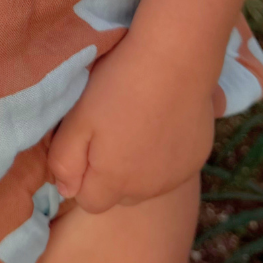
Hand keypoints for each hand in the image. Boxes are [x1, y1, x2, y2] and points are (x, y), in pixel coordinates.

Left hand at [47, 33, 214, 212]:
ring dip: (138, 166)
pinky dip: (164, 154)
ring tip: (136, 123)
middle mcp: (149, 189)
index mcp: (115, 182)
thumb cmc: (118, 86)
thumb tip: (66, 190)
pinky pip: (173, 168)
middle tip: (110, 131)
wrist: (175, 59)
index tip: (86, 142)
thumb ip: (65, 161)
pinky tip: (162, 121)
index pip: (89, 202)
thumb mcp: (77, 120)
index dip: (82, 176)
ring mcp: (177, 175)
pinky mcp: (198, 157)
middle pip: (120, 196)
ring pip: (148, 184)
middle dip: (110, 175)